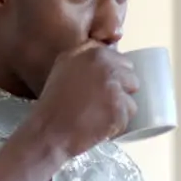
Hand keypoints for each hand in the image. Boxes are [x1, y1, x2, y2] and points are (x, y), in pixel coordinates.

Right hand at [0, 42, 137, 180]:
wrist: (48, 130)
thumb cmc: (53, 102)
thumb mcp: (63, 66)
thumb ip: (84, 55)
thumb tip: (103, 50)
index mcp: (95, 54)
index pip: (124, 63)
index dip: (115, 78)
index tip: (101, 90)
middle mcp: (108, 68)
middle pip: (132, 81)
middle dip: (121, 94)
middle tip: (101, 105)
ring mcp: (115, 90)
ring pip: (131, 102)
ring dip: (119, 112)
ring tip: (98, 117)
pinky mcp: (118, 111)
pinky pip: (126, 120)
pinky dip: (115, 127)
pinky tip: (98, 127)